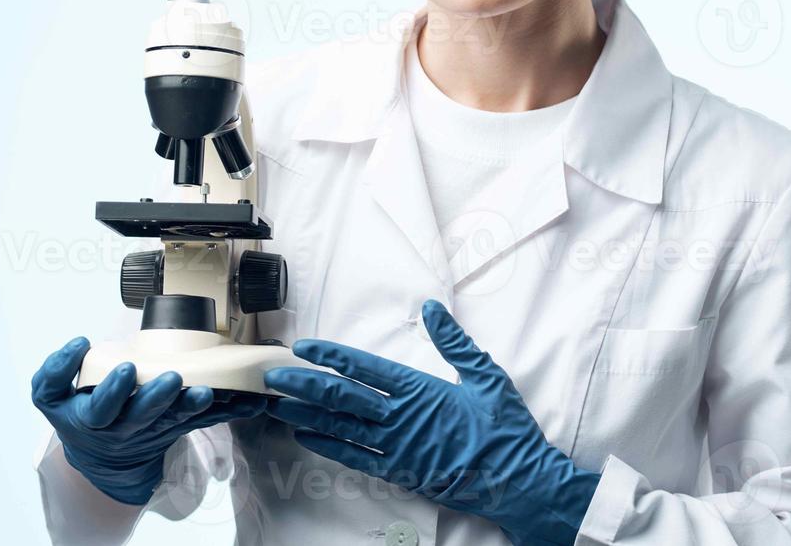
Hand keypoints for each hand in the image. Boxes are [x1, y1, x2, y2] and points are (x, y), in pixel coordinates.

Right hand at [31, 336, 266, 505]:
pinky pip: (206, 420)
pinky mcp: (181, 427)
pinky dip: (229, 411)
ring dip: (195, 405)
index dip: (114, 390)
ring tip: (209, 391)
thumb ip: (55, 373)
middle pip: (145, 415)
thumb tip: (77, 345)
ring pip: (178, 419)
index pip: (103, 407)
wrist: (103, 455)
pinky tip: (251, 401)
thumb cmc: (79, 413)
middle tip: (173, 378)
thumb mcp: (51, 397)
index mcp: (95, 418)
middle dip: (159, 397)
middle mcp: (129, 427)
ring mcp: (157, 429)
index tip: (125, 368)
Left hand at [265, 300, 600, 545]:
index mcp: (422, 390)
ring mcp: (398, 448)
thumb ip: (455, 342)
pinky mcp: (400, 472)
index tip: (305, 348)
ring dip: (307, 414)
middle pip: (343, 397)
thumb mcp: (486, 376)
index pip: (367, 369)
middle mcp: (402, 418)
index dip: (332, 357)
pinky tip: (307, 437)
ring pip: (342, 428)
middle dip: (305, 385)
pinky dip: (329, 446)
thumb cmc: (504, 429)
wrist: (516, 482)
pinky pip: (356, 458)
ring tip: (277, 404)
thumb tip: (432, 308)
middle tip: (273, 376)